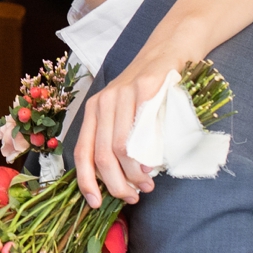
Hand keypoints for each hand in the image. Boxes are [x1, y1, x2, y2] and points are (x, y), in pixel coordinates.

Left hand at [73, 26, 199, 206]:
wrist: (170, 48)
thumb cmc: (150, 88)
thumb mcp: (128, 113)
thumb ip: (120, 139)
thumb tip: (120, 182)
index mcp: (93, 111)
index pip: (82, 152)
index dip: (85, 182)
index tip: (95, 204)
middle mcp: (102, 102)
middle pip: (101, 156)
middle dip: (116, 185)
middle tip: (132, 196)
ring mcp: (123, 94)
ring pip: (120, 148)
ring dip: (134, 174)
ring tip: (147, 184)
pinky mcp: (145, 88)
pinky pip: (142, 130)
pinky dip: (146, 155)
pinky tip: (153, 165)